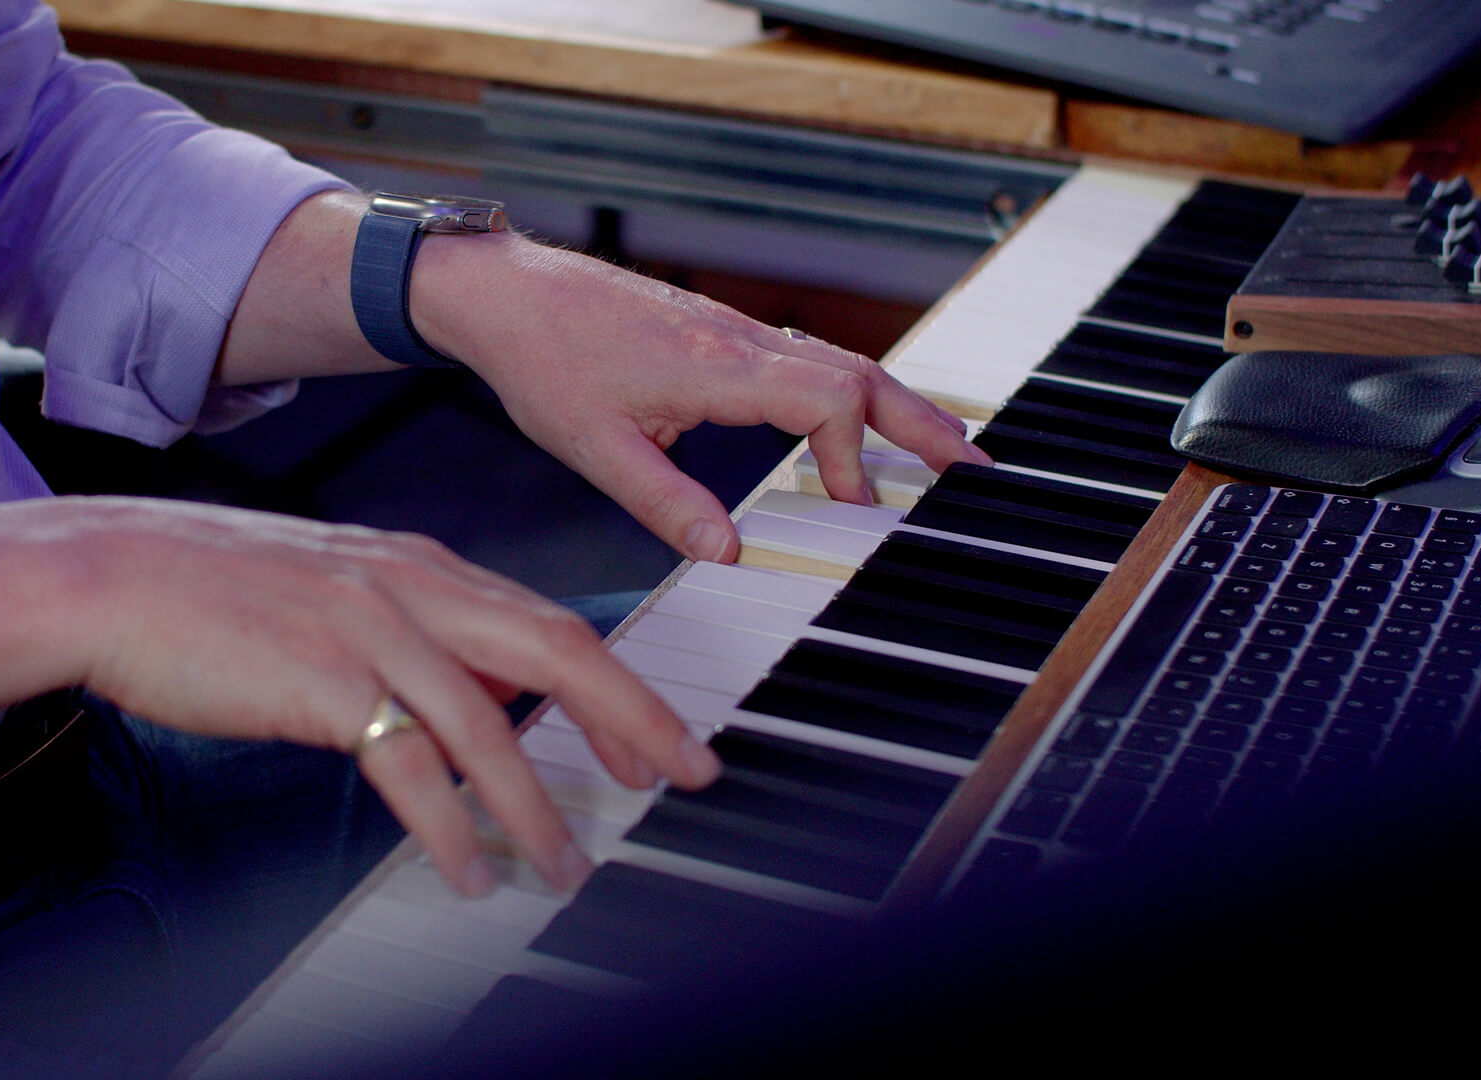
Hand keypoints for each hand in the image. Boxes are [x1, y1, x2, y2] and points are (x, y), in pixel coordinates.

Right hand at [0, 498, 721, 896]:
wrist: (109, 575)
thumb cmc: (211, 587)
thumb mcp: (334, 588)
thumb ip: (415, 633)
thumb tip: (482, 700)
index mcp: (419, 564)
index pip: (547, 621)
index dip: (616, 684)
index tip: (659, 736)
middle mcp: (410, 588)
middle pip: (555, 651)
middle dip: (632, 719)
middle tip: (682, 776)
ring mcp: (368, 630)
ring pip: (491, 725)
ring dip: (539, 805)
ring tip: (566, 865)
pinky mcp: (321, 684)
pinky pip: (410, 769)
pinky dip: (452, 827)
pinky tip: (470, 869)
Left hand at [412, 236, 991, 562]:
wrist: (506, 293)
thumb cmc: (544, 361)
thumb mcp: (595, 449)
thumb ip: (663, 503)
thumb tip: (726, 554)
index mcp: (720, 368)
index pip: (828, 401)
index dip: (851, 455)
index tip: (849, 505)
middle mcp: (740, 341)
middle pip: (858, 374)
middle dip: (920, 423)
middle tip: (974, 466)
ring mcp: (734, 333)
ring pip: (837, 363)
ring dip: (892, 405)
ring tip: (940, 445)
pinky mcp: (719, 334)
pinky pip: (805, 359)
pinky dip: (848, 391)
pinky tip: (854, 418)